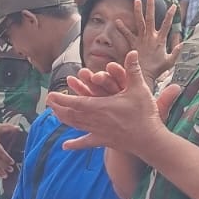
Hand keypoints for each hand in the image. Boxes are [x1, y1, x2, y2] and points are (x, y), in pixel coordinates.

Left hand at [48, 52, 175, 151]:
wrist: (149, 140)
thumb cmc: (144, 113)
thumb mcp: (139, 89)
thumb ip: (133, 70)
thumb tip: (132, 52)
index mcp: (101, 106)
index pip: (75, 102)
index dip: (62, 99)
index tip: (50, 95)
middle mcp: (95, 120)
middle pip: (71, 114)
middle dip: (58, 107)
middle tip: (48, 102)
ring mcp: (98, 131)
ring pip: (76, 125)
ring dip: (63, 119)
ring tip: (54, 114)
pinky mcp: (104, 141)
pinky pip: (86, 142)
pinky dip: (75, 144)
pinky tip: (65, 146)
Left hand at [111, 0, 182, 84]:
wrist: (145, 76)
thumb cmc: (158, 70)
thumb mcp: (170, 61)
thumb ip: (176, 51)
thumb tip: (183, 43)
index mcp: (160, 40)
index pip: (166, 25)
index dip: (170, 15)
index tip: (173, 5)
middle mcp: (150, 37)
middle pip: (151, 18)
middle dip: (150, 6)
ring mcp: (141, 39)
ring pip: (139, 22)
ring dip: (138, 10)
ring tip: (136, 0)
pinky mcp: (132, 44)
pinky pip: (126, 34)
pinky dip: (122, 28)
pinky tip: (117, 20)